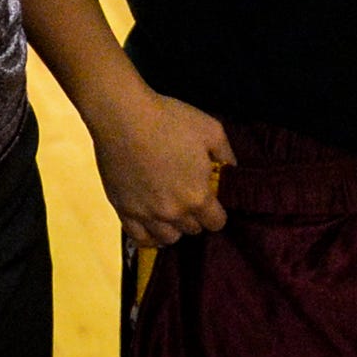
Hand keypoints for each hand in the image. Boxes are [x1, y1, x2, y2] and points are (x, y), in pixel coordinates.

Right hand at [87, 82, 232, 244]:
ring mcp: (146, 215)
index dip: (218, 213)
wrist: (123, 117)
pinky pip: (139, 239)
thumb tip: (233, 172)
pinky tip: (152, 226)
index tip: (213, 201)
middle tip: (190, 199)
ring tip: (171, 212)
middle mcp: (174, 213)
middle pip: (193, 230)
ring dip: (174, 228)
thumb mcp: (212, 131)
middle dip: (196, 217)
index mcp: (198, 196)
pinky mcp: (123, 211)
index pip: (217, 223)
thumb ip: (227, 156)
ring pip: (168, 238)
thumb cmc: (170, 120)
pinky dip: (149, 236)